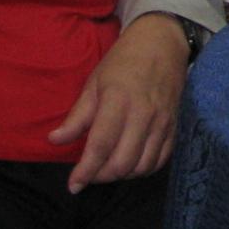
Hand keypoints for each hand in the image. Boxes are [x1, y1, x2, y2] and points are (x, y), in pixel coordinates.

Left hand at [48, 12, 191, 193]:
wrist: (162, 43)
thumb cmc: (123, 61)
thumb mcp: (94, 83)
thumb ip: (77, 116)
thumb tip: (54, 140)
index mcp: (119, 101)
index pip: (101, 145)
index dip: (86, 170)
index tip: (73, 185)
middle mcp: (143, 115)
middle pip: (123, 162)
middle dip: (102, 176)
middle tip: (89, 173)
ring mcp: (162, 122)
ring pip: (142, 166)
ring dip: (122, 175)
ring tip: (108, 168)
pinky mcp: (174, 126)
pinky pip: (160, 160)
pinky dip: (143, 169)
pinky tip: (130, 163)